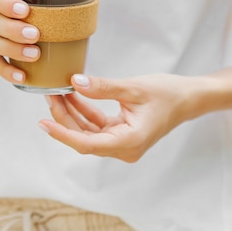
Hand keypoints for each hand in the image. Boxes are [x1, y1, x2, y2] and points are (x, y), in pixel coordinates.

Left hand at [39, 73, 198, 161]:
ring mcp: (122, 142)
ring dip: (72, 113)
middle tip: (49, 94)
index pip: (86, 143)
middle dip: (64, 117)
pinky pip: (96, 125)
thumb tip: (75, 82)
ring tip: (57, 92)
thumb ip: (103, 87)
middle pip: (83, 137)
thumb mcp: (133, 88)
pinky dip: (84, 110)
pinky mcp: (121, 133)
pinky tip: (73, 95)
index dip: (62, 134)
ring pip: (87, 131)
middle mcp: (124, 148)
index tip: (43, 124)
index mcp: (129, 142)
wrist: (188, 98)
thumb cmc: (167, 93)